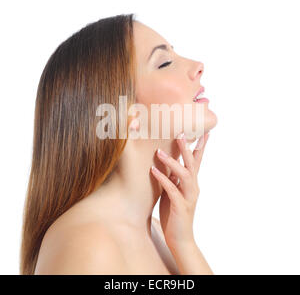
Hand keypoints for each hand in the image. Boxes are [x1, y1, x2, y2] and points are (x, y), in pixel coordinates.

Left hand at [150, 132, 209, 249]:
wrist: (180, 239)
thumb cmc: (174, 214)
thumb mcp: (173, 192)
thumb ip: (173, 179)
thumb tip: (167, 165)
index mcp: (192, 183)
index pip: (197, 161)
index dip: (201, 146)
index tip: (205, 131)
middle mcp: (193, 188)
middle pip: (192, 164)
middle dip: (187, 148)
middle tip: (180, 133)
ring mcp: (188, 197)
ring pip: (184, 175)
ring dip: (172, 163)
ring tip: (159, 152)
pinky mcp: (180, 206)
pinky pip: (172, 190)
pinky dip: (163, 179)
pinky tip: (153, 171)